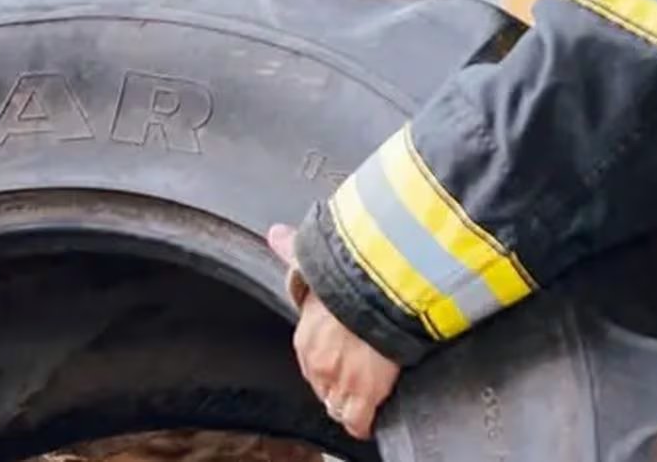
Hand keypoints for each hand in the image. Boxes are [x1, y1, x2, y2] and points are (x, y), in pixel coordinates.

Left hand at [268, 223, 400, 440]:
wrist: (379, 288)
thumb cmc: (350, 272)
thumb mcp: (316, 261)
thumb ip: (295, 252)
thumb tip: (277, 234)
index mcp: (306, 335)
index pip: (309, 358)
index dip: (325, 358)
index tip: (335, 354)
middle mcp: (317, 362)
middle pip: (320, 384)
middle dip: (334, 381)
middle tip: (351, 375)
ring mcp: (339, 380)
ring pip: (336, 404)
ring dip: (346, 402)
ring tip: (359, 398)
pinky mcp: (364, 394)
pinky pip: (357, 421)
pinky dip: (362, 422)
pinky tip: (367, 418)